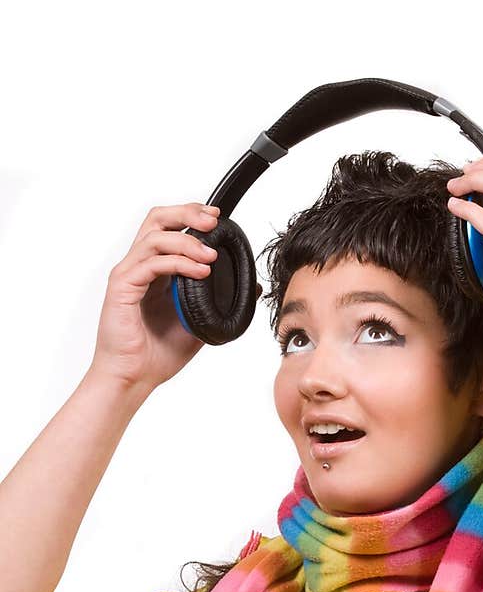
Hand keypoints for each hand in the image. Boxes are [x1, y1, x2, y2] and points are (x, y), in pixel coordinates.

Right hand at [90, 202, 220, 392]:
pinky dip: (178, 262)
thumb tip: (251, 288)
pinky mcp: (122, 287)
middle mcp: (139, 266)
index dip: (190, 215)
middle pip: (158, 219)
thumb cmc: (157, 354)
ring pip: (155, 236)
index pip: (169, 227)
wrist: (134, 378)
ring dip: (187, 241)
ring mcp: (129, 274)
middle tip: (213, 221)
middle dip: (187, 213)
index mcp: (154, 270)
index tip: (217, 218)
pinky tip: (200, 271)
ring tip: (211, 256)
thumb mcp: (200, 322)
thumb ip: (218, 302)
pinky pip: (151, 263)